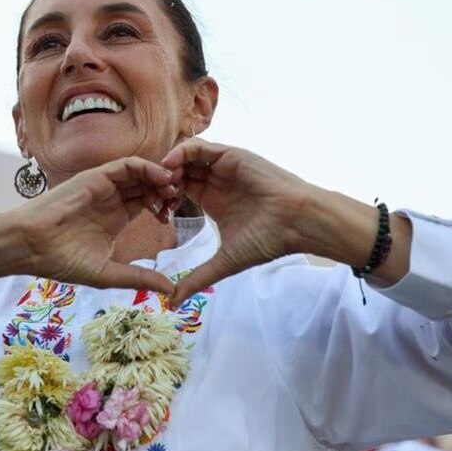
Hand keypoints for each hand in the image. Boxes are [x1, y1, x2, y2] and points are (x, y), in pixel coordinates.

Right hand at [9, 156, 180, 293]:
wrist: (31, 246)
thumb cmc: (61, 261)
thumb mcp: (108, 273)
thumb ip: (139, 277)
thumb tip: (170, 290)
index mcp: (115, 218)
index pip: (147, 204)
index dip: (164, 207)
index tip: (174, 219)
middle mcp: (111, 199)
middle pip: (148, 185)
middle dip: (167, 190)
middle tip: (179, 200)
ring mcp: (104, 186)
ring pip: (141, 173)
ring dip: (160, 177)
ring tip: (173, 188)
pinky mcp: (96, 176)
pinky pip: (127, 165)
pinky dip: (147, 167)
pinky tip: (161, 178)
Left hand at [161, 138, 311, 304]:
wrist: (296, 223)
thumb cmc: (266, 240)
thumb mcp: (223, 261)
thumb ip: (197, 278)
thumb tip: (174, 303)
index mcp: (212, 199)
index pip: (179, 190)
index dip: (164, 199)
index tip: (158, 215)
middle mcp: (216, 180)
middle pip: (178, 172)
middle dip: (162, 183)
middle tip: (155, 198)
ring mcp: (222, 166)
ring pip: (185, 158)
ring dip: (168, 167)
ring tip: (163, 184)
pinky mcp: (230, 155)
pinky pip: (198, 147)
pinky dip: (180, 153)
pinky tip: (170, 168)